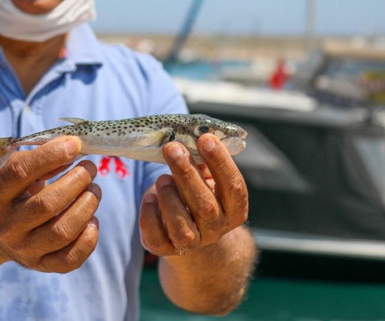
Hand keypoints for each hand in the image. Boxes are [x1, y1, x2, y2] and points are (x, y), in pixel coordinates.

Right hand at [0, 136, 100, 272]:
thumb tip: (72, 148)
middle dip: (77, 181)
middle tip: (89, 167)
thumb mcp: (9, 170)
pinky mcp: (40, 265)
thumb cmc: (7, 191)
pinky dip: (89, 239)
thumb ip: (37, 158)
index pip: (19, 173)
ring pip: (62, 232)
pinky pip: (70, 259)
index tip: (74, 144)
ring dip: (87, 205)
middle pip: (47, 204)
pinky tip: (92, 220)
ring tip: (94, 189)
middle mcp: (4, 227)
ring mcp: (22, 250)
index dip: (50, 155)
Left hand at [139, 134, 247, 256]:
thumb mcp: (207, 179)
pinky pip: (156, 237)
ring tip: (161, 178)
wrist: (190, 234)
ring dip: (169, 197)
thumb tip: (194, 135)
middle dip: (187, 174)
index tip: (206, 138)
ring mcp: (192, 243)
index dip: (221, 162)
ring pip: (182, 227)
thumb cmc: (199, 194)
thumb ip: (204, 162)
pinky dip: (150, 215)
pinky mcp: (165, 249)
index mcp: (234, 210)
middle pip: (205, 206)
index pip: (234, 187)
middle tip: (172, 148)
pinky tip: (150, 197)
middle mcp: (216, 229)